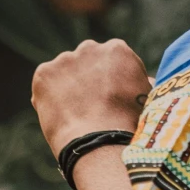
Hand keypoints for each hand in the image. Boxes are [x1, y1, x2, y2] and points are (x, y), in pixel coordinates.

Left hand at [32, 39, 149, 159]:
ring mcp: (65, 59)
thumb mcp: (145, 99)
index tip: (108, 96)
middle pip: (84, 61)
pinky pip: (44, 85)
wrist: (101, 142)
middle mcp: (90, 47)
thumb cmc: (130, 125)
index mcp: (117, 49)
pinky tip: (61, 116)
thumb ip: (139, 82)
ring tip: (74, 115)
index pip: (109, 59)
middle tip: (88, 105)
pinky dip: (48, 98)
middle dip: (85, 78)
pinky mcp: (44, 73)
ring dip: (66, 87)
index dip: (108, 78)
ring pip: (63, 73)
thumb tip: (146, 80)